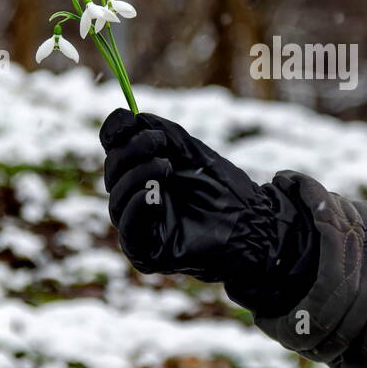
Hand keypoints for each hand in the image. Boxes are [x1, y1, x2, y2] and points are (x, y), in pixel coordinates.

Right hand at [98, 108, 297, 282]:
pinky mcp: (148, 251)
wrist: (253, 221)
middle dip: (130, 151)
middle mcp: (139, 196)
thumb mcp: (192, 152)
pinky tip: (155, 196)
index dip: (114, 132)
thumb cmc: (226, 189)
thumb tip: (130, 116)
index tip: (126, 120)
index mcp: (146, 170)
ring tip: (166, 168)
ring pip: (117, 200)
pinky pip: (128, 231)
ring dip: (137, 176)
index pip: (115, 150)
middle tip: (158, 142)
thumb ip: (162, 132)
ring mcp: (142, 225)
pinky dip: (136, 208)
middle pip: (112, 172)